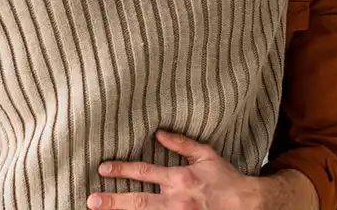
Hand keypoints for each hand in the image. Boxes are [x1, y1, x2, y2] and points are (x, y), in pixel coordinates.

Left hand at [88, 131, 262, 209]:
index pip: (144, 172)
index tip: (103, 169)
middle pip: (138, 202)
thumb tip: (158, 133)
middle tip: (91, 201)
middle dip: (113, 201)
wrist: (245, 205)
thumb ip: (181, 144)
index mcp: (180, 179)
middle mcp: (176, 201)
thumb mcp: (206, 155)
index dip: (122, 170)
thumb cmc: (225, 179)